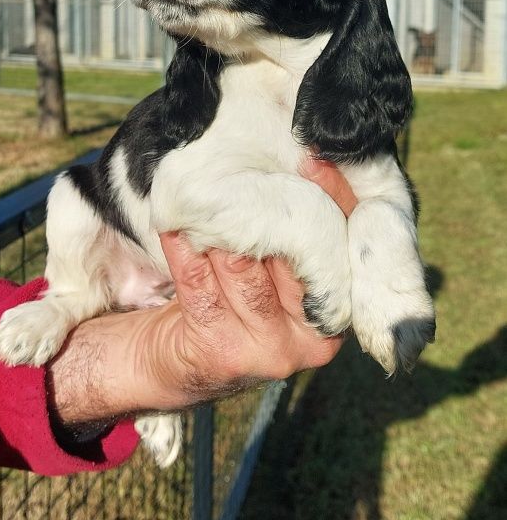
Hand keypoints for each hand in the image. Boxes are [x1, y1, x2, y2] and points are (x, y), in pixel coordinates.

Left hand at [47, 157, 356, 422]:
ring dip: (218, 227)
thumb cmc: (238, 302)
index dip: (333, 197)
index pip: (346, 245)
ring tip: (204, 194)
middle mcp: (316, 336)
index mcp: (340, 309)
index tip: (312, 156)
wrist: (183, 364)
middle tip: (245, 166)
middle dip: (265, 208)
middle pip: (293, 254)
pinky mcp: (224, 353)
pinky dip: (184, 251)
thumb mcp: (279, 274)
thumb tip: (304, 161)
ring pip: (242, 266)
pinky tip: (173, 225)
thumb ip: (296, 234)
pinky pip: (199, 286)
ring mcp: (271, 350)